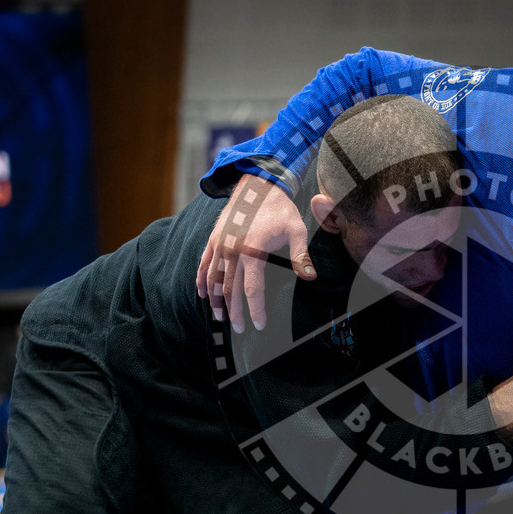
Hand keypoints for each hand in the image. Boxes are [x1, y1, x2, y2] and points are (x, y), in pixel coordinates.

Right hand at [196, 173, 315, 332]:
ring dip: (216, 301)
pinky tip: (203, 295)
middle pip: (230, 289)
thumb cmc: (280, 208)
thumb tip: (309, 277)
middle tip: (239, 329)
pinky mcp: (214, 238)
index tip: (260, 325)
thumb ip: (300, 255)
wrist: (258, 183)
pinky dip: (202, 281)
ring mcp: (220, 244)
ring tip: (219, 317)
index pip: (252, 289)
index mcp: (252, 250)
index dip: (256, 309)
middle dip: (234, 312)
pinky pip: (204, 264)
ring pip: (214, 279)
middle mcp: (232, 250)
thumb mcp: (297, 229)